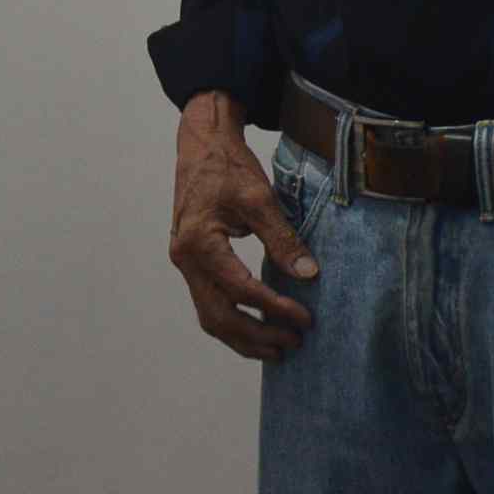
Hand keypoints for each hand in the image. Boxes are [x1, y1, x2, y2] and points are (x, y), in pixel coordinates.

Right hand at [167, 91, 317, 361]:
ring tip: (278, 348)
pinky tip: (257, 328)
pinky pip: (209, 304)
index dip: (274, 307)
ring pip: (210, 317)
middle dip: (257, 336)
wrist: (202, 145)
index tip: (305, 317)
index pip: (240, 289)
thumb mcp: (259, 197)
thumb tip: (308, 274)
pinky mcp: (192, 263)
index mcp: (199, 242)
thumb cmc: (227, 166)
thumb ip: (282, 238)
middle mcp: (185, 259)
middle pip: (218, 316)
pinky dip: (233, 322)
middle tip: (293, 343)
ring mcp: (185, 263)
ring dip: (243, 338)